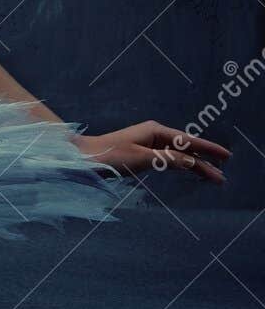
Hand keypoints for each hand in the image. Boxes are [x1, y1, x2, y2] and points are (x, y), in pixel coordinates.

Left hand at [69, 121, 229, 183]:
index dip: (208, 149)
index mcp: (155, 131)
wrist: (82, 157)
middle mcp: (153, 135)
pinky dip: (181, 165)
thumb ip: (168, 160)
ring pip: (178, 155)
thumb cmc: (109, 156)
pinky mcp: (141, 153)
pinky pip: (168, 159)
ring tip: (212, 177)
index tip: (226, 156)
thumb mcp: (141, 158)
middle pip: (186, 149)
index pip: (188, 141)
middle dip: (205, 162)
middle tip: (222, 176)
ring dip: (194, 165)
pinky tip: (188, 170)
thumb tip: (191, 161)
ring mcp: (147, 144)